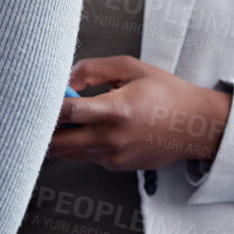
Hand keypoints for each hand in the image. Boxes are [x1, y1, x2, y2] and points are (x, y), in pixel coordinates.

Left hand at [48, 55, 231, 171]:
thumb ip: (92, 69)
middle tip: (41, 112)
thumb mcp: (130, 68)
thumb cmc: (164, 92)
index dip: (46, 105)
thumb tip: (63, 80)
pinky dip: (79, 143)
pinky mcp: (115, 165)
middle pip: (57, 143)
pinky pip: (85, 156)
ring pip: (66, 154)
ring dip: (58, 137)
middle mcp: (112, 138)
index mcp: (117, 109)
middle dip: (42, 128)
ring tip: (66, 117)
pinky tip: (92, 127)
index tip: (39, 96)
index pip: (68, 112)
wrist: (195, 125)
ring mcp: (113, 156)